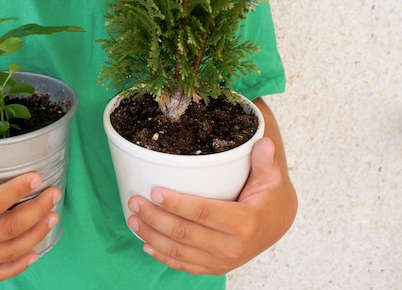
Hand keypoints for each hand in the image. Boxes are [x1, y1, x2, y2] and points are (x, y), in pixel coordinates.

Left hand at [127, 137, 297, 275]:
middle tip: (134, 202)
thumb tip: (263, 141)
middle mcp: (232, 247)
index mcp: (244, 222)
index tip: (154, 191)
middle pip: (184, 233)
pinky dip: (163, 256)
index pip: (202, 213)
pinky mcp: (214, 268)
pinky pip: (184, 265)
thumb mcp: (271, 177)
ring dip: (151, 236)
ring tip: (132, 219)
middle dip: (154, 218)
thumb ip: (264, 160)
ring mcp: (222, 261)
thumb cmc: (269, 197)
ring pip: (179, 251)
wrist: (278, 225)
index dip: (176, 203)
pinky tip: (146, 243)